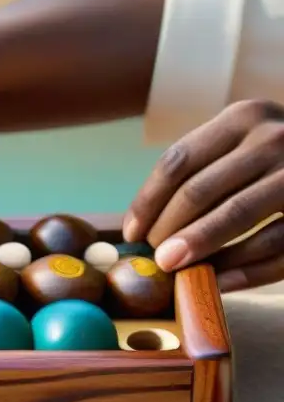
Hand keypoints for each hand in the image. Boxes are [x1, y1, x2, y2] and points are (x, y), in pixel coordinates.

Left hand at [123, 99, 283, 291]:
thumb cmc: (280, 157)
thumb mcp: (246, 142)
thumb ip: (202, 170)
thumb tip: (142, 227)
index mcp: (244, 118)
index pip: (177, 163)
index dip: (147, 202)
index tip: (133, 233)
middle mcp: (274, 138)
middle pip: (199, 191)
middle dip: (168, 230)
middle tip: (155, 259)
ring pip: (234, 216)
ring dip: (199, 249)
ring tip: (176, 270)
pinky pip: (276, 244)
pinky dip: (243, 269)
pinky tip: (218, 283)